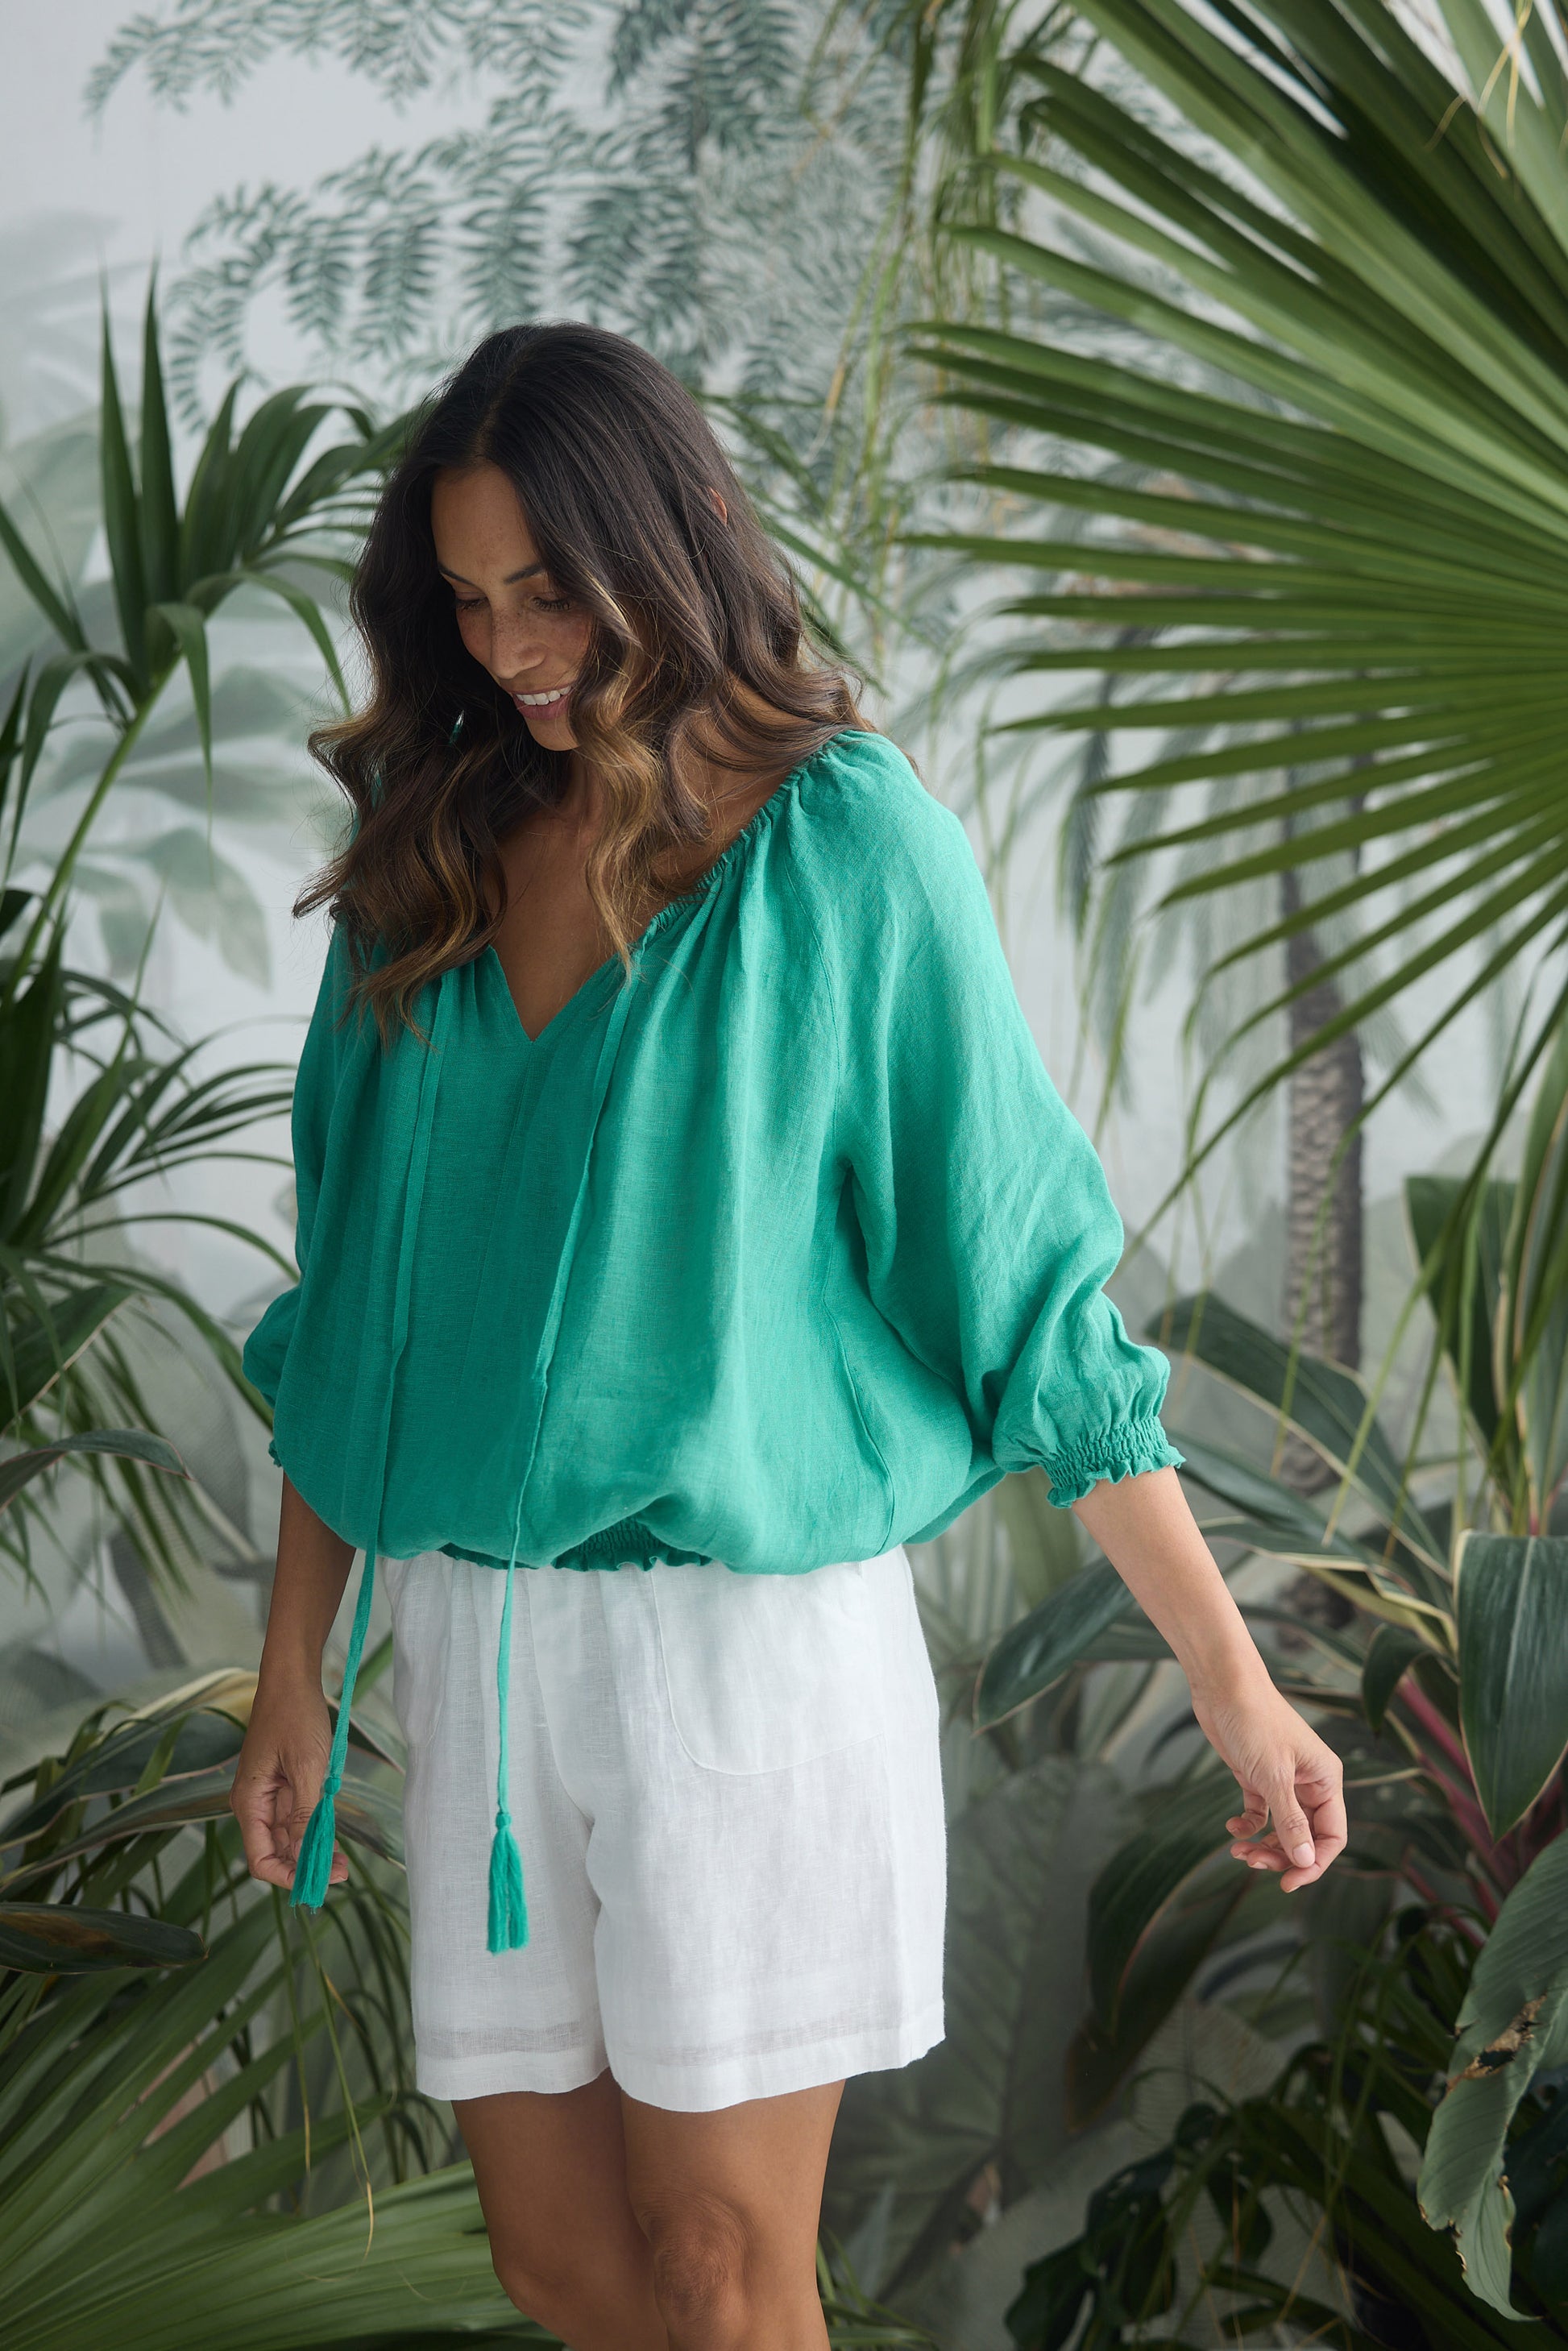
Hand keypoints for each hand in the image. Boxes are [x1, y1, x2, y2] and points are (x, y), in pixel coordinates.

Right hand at [230, 1670, 348, 1893]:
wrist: (292, 1679)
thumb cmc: (295, 1716)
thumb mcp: (307, 1767)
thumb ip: (305, 1814)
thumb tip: (306, 1856)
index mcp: (250, 1803)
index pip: (261, 1860)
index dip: (288, 1877)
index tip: (320, 1882)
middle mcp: (255, 1804)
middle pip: (276, 1852)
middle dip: (306, 1867)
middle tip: (343, 1873)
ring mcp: (269, 1795)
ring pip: (289, 1837)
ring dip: (313, 1852)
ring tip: (345, 1863)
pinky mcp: (283, 1784)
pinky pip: (297, 1817)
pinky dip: (315, 1830)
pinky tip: (335, 1839)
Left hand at [1191, 1666, 1346, 1891]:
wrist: (1223, 1686)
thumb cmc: (1254, 1722)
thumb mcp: (1273, 1777)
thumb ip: (1291, 1822)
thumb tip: (1307, 1861)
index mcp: (1326, 1780)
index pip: (1333, 1836)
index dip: (1315, 1863)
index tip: (1288, 1882)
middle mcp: (1309, 1782)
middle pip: (1306, 1836)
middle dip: (1283, 1856)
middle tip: (1254, 1864)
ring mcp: (1282, 1780)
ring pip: (1282, 1828)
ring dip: (1264, 1845)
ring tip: (1239, 1853)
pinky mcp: (1257, 1776)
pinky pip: (1261, 1813)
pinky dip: (1248, 1826)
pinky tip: (1233, 1829)